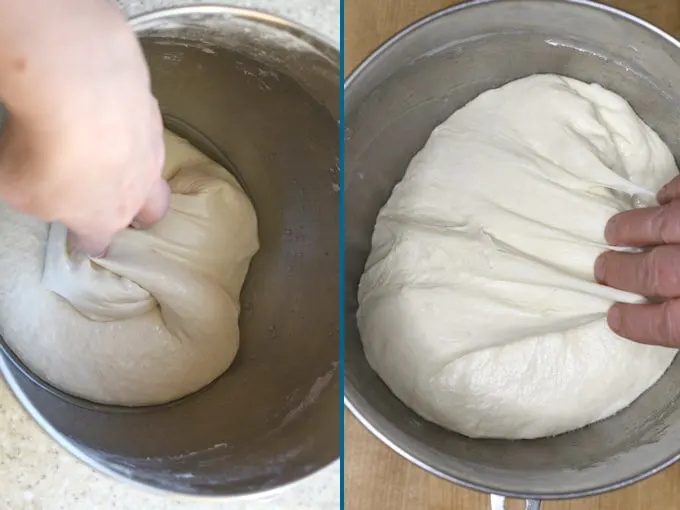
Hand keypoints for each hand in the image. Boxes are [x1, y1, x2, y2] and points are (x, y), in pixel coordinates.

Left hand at [0, 0, 168, 255]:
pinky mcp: (155, 115)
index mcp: (103, 219)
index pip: (98, 243)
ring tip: (107, 146)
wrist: (81, 92)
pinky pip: (144, 127)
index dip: (88, 242)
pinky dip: (129, 125)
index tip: (81, 238)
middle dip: (141, 214)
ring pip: (152, 168)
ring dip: (135, 165)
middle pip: (153, 213)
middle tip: (117, 200)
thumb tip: (40, 187)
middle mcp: (138, 190)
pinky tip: (107, 109)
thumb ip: (34, 196)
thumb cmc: (43, 152)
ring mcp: (152, 151)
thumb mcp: (15, 186)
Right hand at [595, 176, 679, 346]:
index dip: (635, 322)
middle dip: (621, 271)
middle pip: (654, 272)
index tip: (614, 318)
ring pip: (665, 224)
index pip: (665, 323)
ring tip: (615, 232)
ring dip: (633, 228)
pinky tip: (662, 200)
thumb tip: (666, 314)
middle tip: (603, 269)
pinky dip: (669, 194)